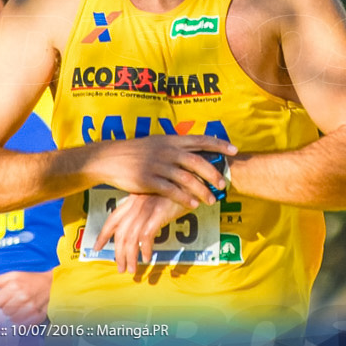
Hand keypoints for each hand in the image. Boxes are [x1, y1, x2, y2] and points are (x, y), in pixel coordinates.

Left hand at [0, 270, 51, 324]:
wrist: (51, 283)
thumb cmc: (29, 280)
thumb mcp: (12, 275)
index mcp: (14, 286)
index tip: (7, 295)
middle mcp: (22, 297)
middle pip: (4, 311)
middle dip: (8, 306)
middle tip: (16, 300)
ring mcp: (31, 308)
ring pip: (12, 319)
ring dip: (15, 314)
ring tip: (22, 306)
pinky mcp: (38, 316)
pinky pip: (23, 325)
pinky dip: (23, 320)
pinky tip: (27, 312)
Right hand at [93, 135, 234, 208]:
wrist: (110, 158)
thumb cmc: (136, 151)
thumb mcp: (157, 142)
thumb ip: (175, 146)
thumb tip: (194, 149)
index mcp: (171, 140)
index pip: (200, 140)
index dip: (219, 144)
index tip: (234, 150)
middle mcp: (167, 151)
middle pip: (197, 162)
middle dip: (213, 174)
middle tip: (223, 184)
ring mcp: (158, 165)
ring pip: (186, 179)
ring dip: (202, 191)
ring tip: (212, 200)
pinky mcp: (148, 180)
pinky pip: (170, 191)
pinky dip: (184, 198)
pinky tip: (193, 205)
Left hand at [93, 194, 189, 274]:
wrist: (191, 178)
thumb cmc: (176, 190)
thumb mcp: (156, 197)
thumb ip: (146, 210)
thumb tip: (140, 230)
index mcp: (133, 199)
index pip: (113, 219)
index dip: (103, 234)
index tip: (97, 247)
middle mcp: (137, 203)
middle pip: (120, 233)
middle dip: (118, 253)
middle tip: (120, 267)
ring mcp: (147, 207)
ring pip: (131, 237)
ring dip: (130, 256)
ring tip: (132, 269)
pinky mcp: (159, 212)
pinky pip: (147, 235)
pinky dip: (145, 249)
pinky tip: (147, 258)